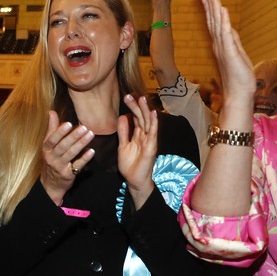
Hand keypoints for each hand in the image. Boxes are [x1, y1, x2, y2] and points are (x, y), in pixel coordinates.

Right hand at [39, 111, 94, 204]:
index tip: (69, 123)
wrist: (50, 183)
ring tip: (90, 135)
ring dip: (81, 144)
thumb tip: (52, 112)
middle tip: (84, 127)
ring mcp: (59, 166)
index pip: (52, 140)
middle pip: (62, 146)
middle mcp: (51, 158)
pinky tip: (92, 151)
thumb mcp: (48, 145)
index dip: (59, 132)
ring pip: (70, 154)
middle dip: (73, 136)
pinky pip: (77, 166)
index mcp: (46, 149)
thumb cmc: (52, 159)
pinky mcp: (68, 174)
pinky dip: (84, 158)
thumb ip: (52, 128)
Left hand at [117, 94, 157, 208]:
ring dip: (145, 110)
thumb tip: (123, 117)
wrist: (134, 180)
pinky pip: (153, 133)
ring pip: (148, 122)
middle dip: (136, 106)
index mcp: (138, 135)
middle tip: (129, 95)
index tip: (126, 97)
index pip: (136, 118)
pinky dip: (153, 123)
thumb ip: (124, 132)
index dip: (132, 107)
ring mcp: (149, 141)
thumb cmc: (130, 164)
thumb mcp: (123, 145)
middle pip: (142, 117)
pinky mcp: (151, 147)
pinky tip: (153, 113)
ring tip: (142, 98)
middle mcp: (145, 136)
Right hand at [202, 0, 253, 112]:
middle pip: (213, 20)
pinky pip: (226, 33)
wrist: (238, 94)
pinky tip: (222, 10)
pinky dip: (224, 20)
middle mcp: (219, 45)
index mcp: (220, 46)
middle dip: (210, 4)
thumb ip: (232, 44)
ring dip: (214, 7)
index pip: (214, 24)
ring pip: (218, 23)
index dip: (211, 10)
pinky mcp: (230, 52)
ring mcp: (223, 48)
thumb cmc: (238, 80)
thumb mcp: (237, 57)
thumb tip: (229, 33)